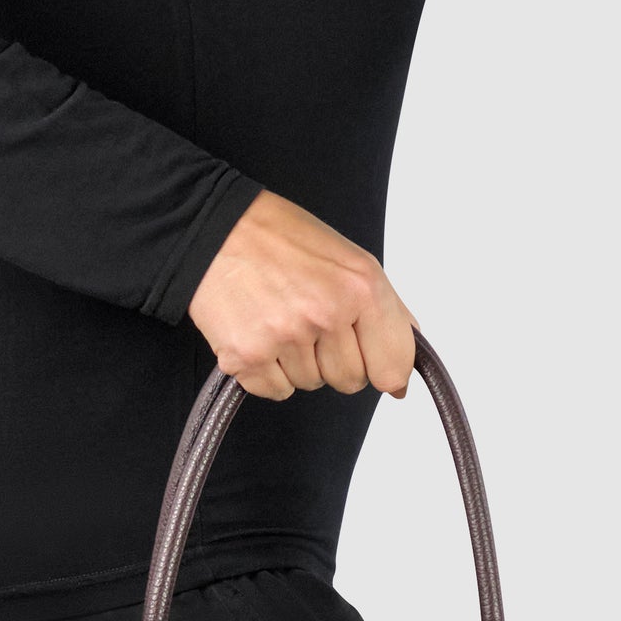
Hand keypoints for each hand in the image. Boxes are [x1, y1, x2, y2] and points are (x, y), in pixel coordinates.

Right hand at [187, 190, 416, 400]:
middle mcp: (325, 314)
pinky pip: (276, 391)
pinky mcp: (247, 357)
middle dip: (335, 359)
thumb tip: (406, 369)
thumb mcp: (350, 259)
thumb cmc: (282, 239)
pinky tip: (259, 334)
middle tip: (310, 321)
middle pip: (350, 380)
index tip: (375, 365)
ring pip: (311, 384)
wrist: (214, 229)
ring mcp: (284, 338)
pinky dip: (268, 372)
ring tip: (279, 318)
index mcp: (360, 287)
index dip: (384, 368)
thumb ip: (387, 311)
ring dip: (298, 362)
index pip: (393, 366)